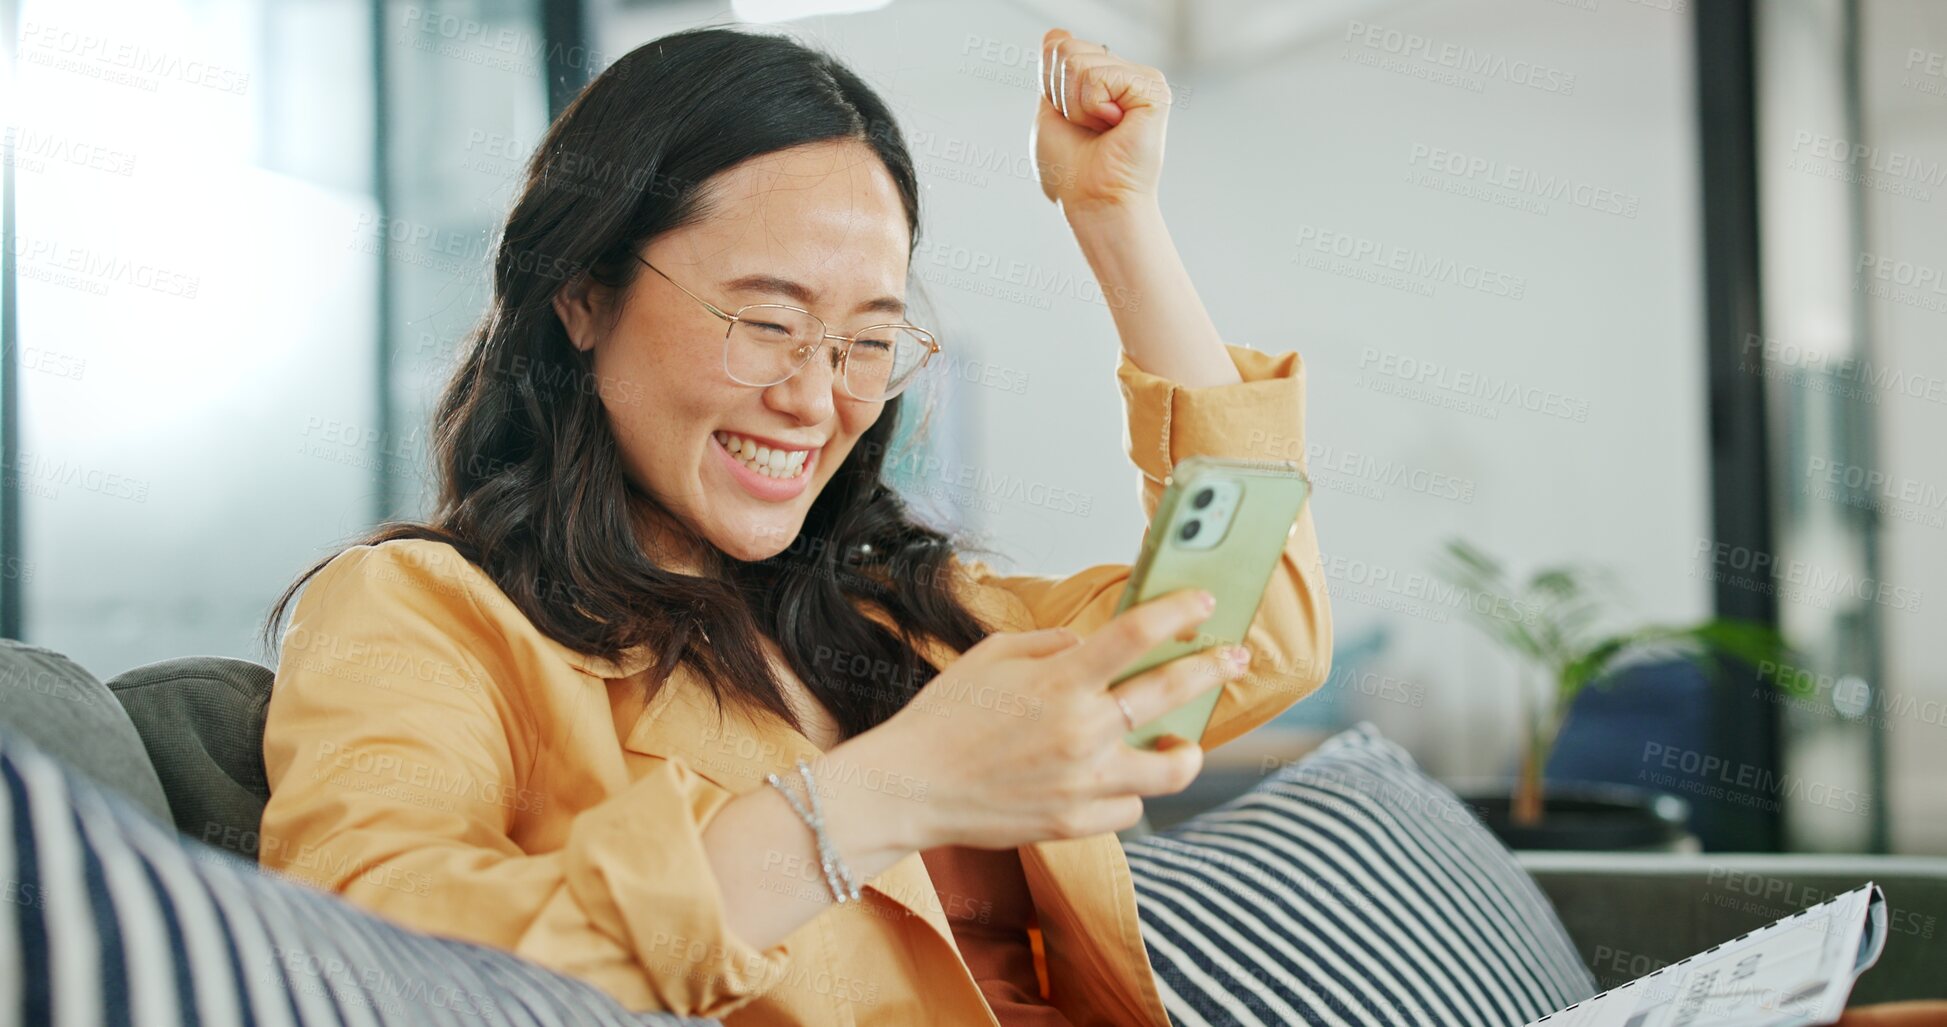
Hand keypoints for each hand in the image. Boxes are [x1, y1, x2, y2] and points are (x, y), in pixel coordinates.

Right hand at [845, 587, 1249, 850]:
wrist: (908, 788)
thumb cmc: (944, 717)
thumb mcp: (992, 656)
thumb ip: (1051, 645)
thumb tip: (1092, 646)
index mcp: (1060, 682)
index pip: (1138, 635)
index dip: (1179, 612)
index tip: (1202, 603)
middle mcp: (1081, 731)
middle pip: (1173, 692)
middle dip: (1213, 668)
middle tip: (1233, 658)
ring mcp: (1083, 783)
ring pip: (1172, 769)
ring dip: (1188, 750)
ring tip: (1186, 742)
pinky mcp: (1075, 823)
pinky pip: (1130, 808)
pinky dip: (1129, 791)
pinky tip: (1119, 778)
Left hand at [1030, 27, 1173, 217]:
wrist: (1094, 200)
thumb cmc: (1072, 171)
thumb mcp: (1050, 112)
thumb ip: (1051, 71)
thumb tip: (1057, 33)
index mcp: (1102, 78)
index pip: (1059, 47)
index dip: (1051, 86)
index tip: (1069, 120)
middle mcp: (1124, 73)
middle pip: (1065, 50)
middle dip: (1062, 95)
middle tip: (1086, 127)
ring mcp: (1140, 79)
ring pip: (1078, 62)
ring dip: (1076, 106)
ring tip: (1101, 130)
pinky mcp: (1152, 89)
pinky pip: (1098, 77)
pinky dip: (1093, 108)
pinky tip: (1114, 126)